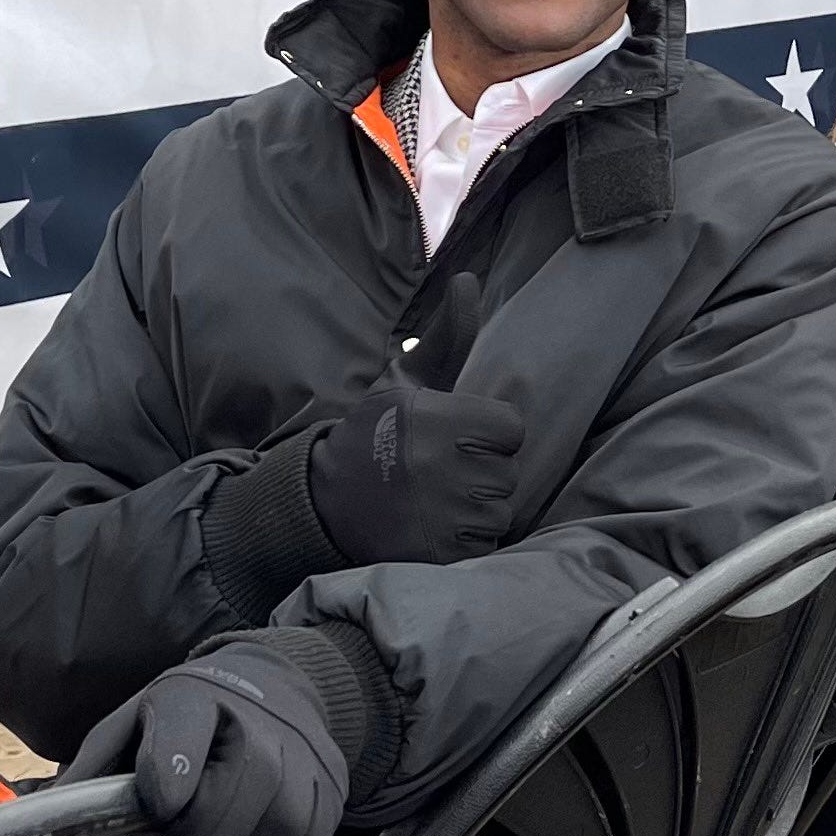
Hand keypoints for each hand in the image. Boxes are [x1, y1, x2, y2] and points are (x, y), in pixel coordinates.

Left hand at [57, 642, 347, 835]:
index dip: (169, 773)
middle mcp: (261, 719)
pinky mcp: (329, 794)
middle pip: (232, 797)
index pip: (184, 729)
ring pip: (273, 831)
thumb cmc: (194, 715)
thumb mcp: (135, 721)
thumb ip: (95, 771)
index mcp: (194, 697)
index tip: (159, 809)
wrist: (278, 686)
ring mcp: (304, 757)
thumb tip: (48, 823)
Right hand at [309, 273, 523, 567]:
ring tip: (439, 499)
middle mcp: (447, 468)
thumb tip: (467, 278)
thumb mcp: (408, 380)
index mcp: (444, 419)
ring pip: (498, 512)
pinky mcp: (436, 557)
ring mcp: (444, 517)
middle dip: (483, 471)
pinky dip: (465, 542)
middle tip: (443, 471)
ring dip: (477, 509)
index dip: (490, 432)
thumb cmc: (375, 433)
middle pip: (508, 472)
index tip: (460, 436)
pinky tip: (436, 527)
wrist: (323, 500)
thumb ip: (449, 335)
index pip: (512, 427)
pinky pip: (482, 548)